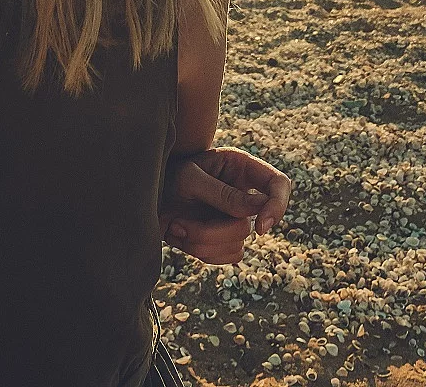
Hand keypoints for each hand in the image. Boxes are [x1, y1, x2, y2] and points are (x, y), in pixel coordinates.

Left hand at [158, 147, 292, 265]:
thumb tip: (258, 209)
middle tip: (181, 222)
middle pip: (250, 224)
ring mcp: (234, 218)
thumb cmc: (166, 177)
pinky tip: (181, 235)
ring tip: (176, 226)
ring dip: (201, 242)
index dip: (277, 206)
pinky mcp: (223, 239)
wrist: (146, 197)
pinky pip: (227, 257)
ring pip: (237, 245)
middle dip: (213, 231)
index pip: (279, 184)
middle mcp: (243, 194)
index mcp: (241, 168)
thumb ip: (223, 194)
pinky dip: (201, 252)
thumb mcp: (190, 179)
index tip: (261, 227)